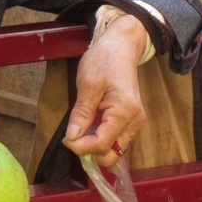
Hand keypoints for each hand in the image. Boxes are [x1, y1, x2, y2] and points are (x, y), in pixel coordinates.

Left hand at [62, 13, 147, 166]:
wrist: (121, 46)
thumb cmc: (104, 60)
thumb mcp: (88, 85)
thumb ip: (81, 114)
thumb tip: (71, 139)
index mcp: (125, 111)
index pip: (102, 144)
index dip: (81, 147)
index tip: (66, 139)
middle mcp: (135, 121)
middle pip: (111, 154)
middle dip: (90, 151)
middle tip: (73, 136)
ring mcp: (134, 122)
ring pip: (113, 150)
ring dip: (94, 146)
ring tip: (81, 128)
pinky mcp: (130, 121)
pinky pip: (115, 140)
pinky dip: (100, 139)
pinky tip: (90, 125)